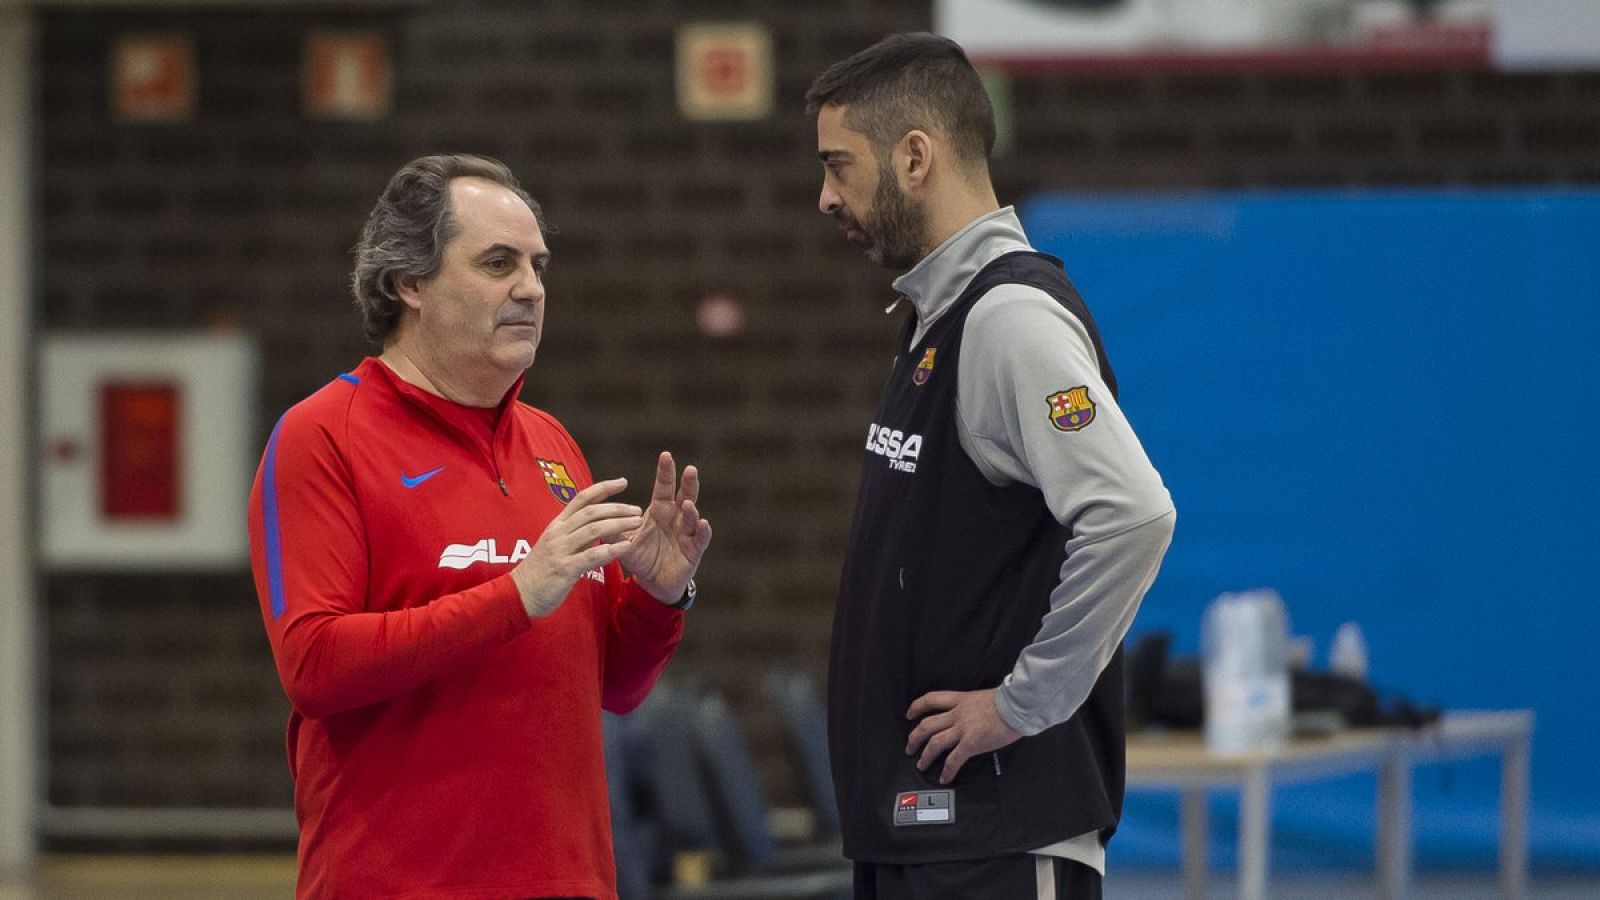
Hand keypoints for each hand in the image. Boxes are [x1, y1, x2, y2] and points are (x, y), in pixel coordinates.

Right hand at [511, 478, 640, 617]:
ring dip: (619, 524)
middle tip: (637, 509)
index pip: (581, 499)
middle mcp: (558, 533)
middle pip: (591, 512)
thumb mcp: (557, 546)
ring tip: (637, 523)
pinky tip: (627, 547)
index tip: (622, 482)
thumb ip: (577, 535)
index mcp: (557, 525)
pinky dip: (612, 549)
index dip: (603, 488)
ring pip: (594, 530)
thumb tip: (599, 526)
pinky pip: (591, 556)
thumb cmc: (541, 571)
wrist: (519, 594)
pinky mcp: (564, 568)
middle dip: (617, 508)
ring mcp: (560, 550)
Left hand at [620, 452, 712, 603]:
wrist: (652, 583)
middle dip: (688, 483)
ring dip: (691, 509)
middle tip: (690, 469)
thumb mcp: (624, 540)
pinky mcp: (694, 550)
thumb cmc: (641, 557)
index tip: (666, 455)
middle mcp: (676, 518)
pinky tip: (703, 523)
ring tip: (687, 503)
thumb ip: (612, 527)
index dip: (665, 472)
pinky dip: (703, 531)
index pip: (664, 487)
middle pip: (685, 495)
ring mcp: (687, 533)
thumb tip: (592, 513)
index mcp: (660, 511)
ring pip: (692, 517)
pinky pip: (701, 539)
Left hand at [905, 689, 1021, 784]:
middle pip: (927, 725)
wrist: (1018, 705)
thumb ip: (974, 705)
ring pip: (934, 743)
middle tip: (910, 747)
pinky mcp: (971, 743)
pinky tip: (945, 778)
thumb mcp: (985, 696)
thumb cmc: (1009, 700)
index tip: (910, 714)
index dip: (917, 707)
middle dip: (914, 737)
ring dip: (925, 756)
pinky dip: (947, 771)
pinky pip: (953, 760)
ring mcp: (962, 729)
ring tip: (921, 765)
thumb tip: (975, 714)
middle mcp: (957, 714)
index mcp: (961, 700)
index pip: (931, 699)